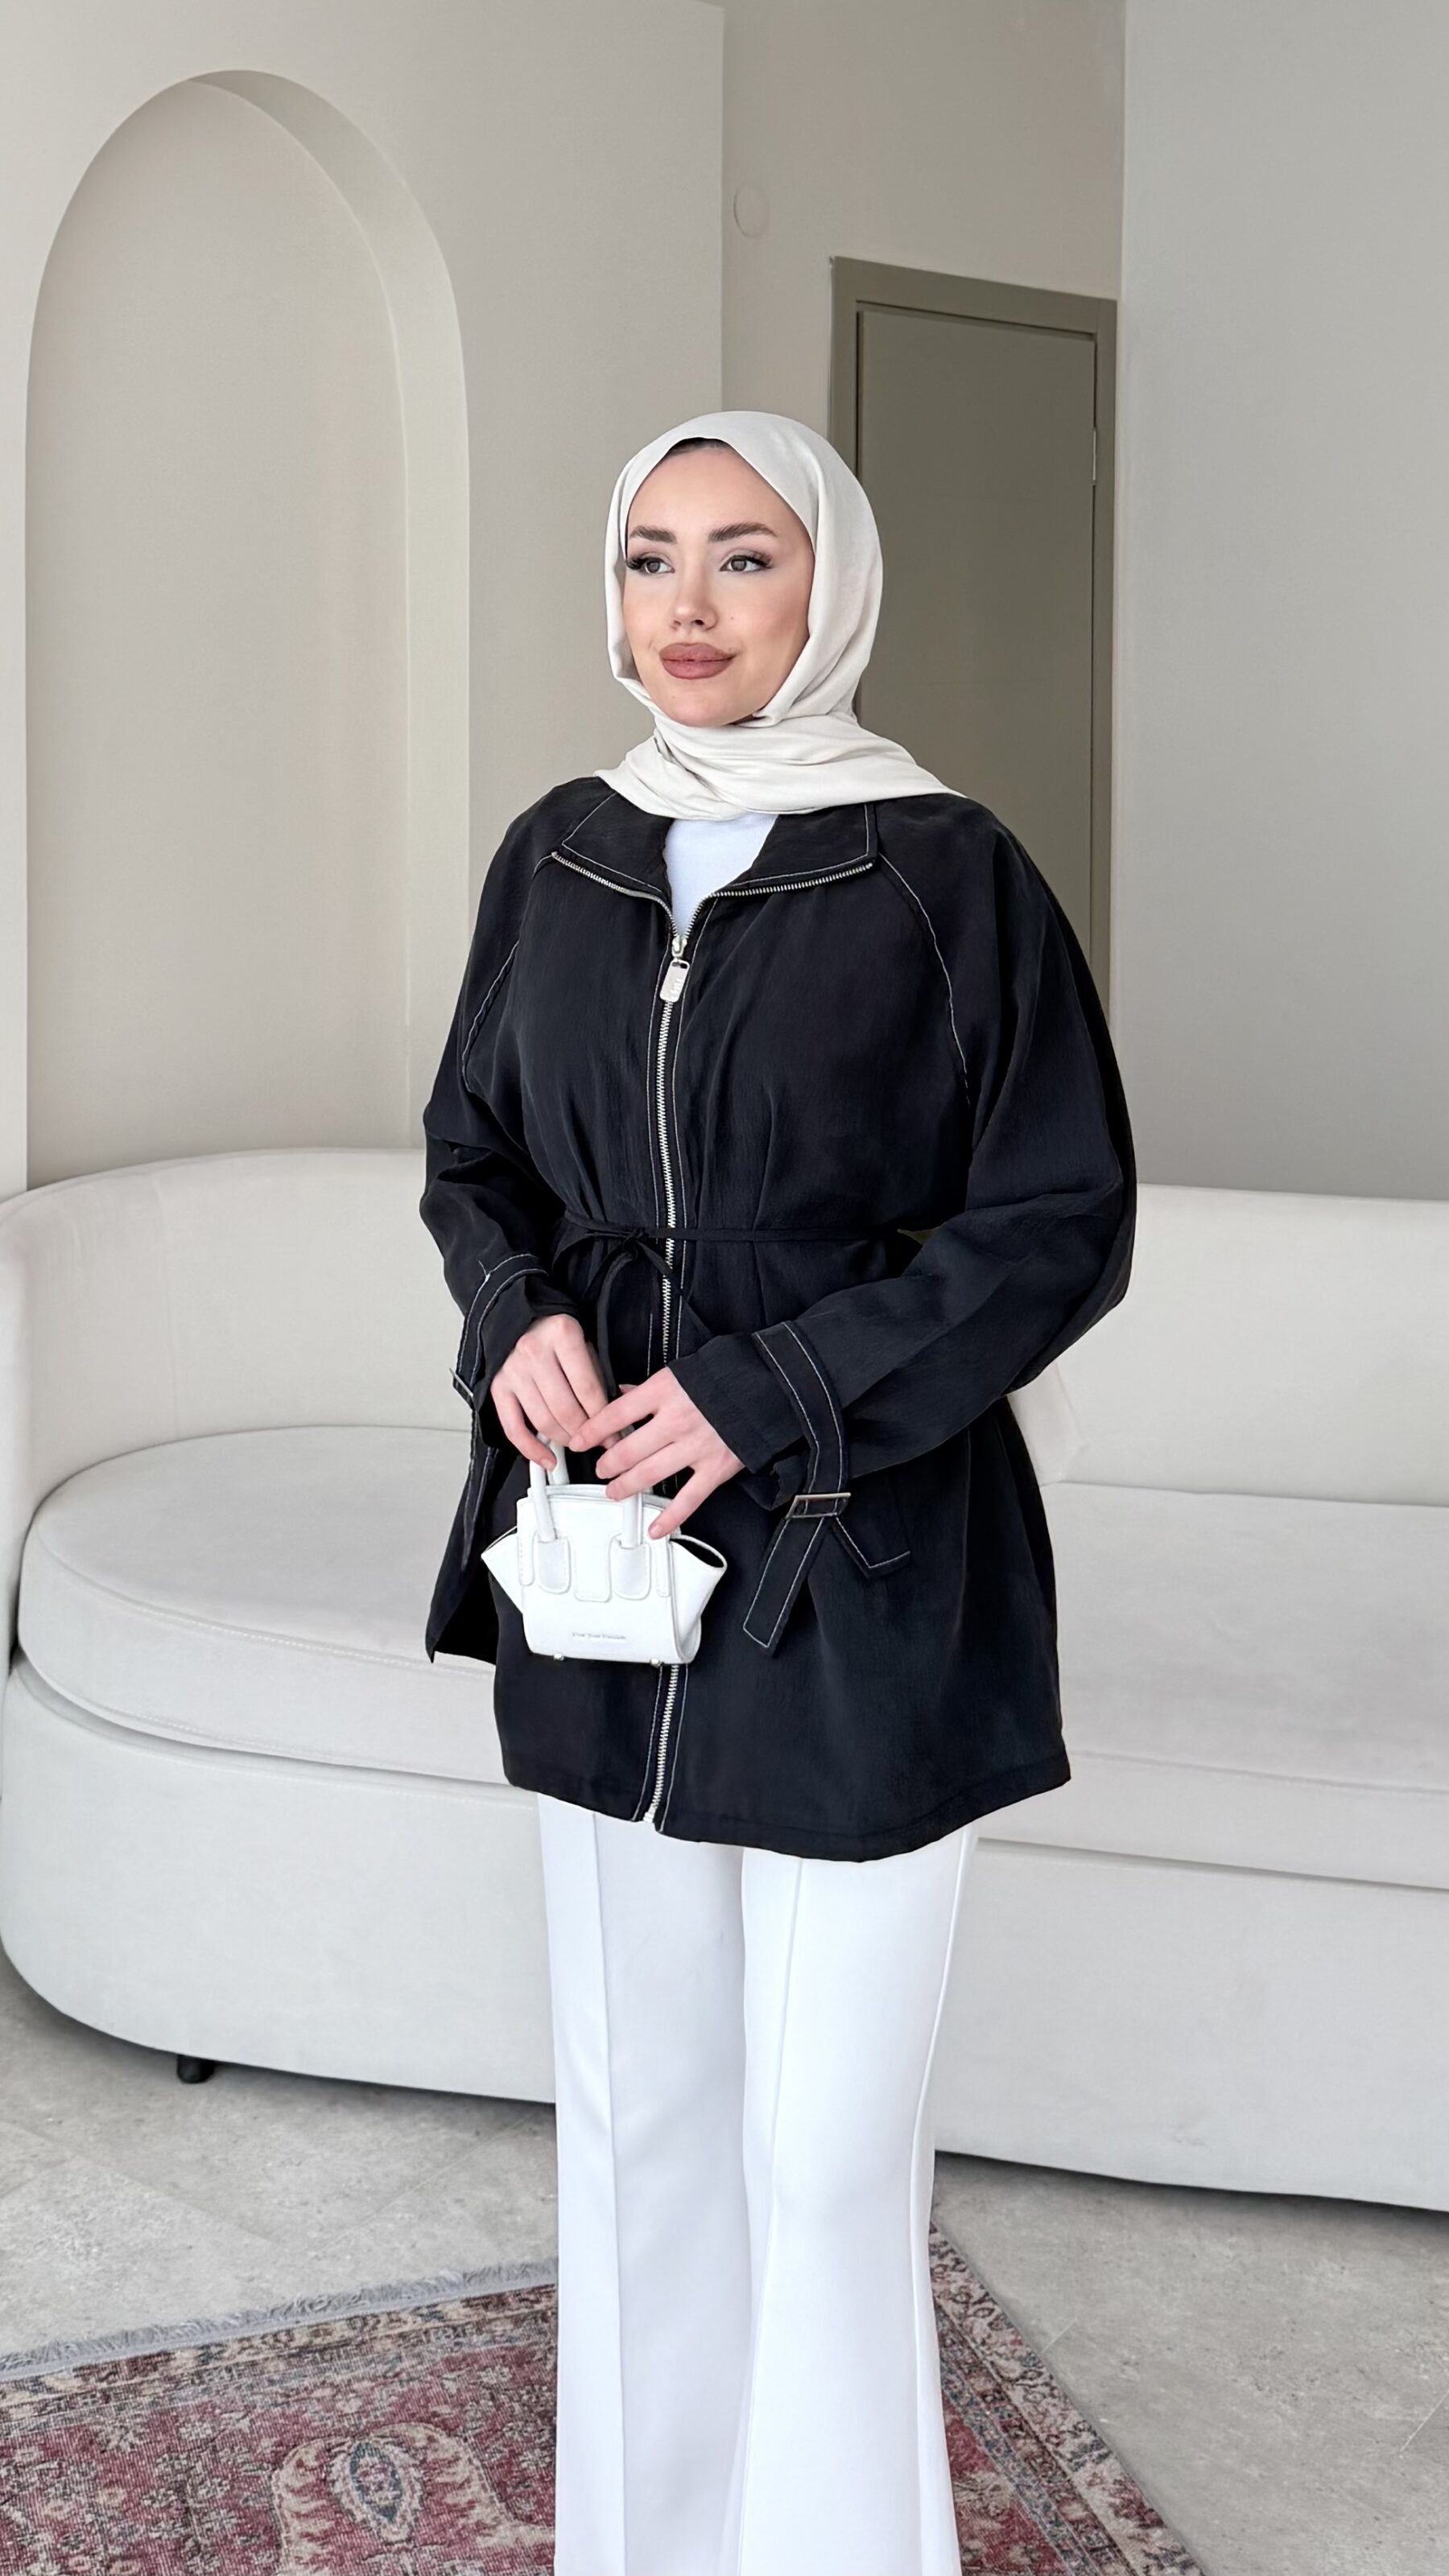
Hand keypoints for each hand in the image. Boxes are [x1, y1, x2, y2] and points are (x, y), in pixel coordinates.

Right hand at [488, 1314, 616, 1470]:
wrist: (522, 1320)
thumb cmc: (556, 1334)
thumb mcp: (585, 1343)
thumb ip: (596, 1376)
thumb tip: (611, 1417)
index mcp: (561, 1334)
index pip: (588, 1388)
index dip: (604, 1417)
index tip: (614, 1433)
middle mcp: (533, 1351)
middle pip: (565, 1409)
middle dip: (586, 1433)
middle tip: (598, 1442)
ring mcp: (513, 1370)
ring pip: (543, 1421)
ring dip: (564, 1440)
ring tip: (577, 1445)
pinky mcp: (498, 1386)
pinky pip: (513, 1427)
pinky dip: (530, 1449)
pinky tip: (547, 1459)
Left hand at [568, 1367, 743, 1539]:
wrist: (770, 1385)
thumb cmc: (727, 1376)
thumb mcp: (682, 1371)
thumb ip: (649, 1388)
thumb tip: (622, 1392)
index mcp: (665, 1392)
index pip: (616, 1414)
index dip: (592, 1430)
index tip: (578, 1440)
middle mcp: (677, 1421)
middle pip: (628, 1449)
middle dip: (608, 1463)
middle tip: (600, 1469)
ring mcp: (695, 1447)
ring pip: (649, 1474)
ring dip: (626, 1486)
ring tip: (614, 1491)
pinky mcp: (715, 1469)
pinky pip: (688, 1499)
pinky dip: (670, 1517)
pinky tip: (655, 1528)